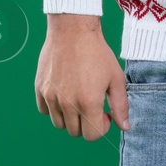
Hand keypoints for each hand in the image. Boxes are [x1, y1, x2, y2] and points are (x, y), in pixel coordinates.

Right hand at [34, 14, 129, 140]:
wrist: (72, 30)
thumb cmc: (97, 53)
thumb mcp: (116, 78)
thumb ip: (121, 106)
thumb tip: (125, 127)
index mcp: (88, 102)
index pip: (92, 135)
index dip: (102, 127)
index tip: (105, 113)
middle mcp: (67, 103)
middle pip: (75, 132)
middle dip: (86, 123)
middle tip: (92, 105)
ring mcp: (51, 97)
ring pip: (59, 124)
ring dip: (70, 118)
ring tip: (78, 98)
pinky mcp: (40, 88)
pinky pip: (45, 111)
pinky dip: (54, 108)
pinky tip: (64, 93)